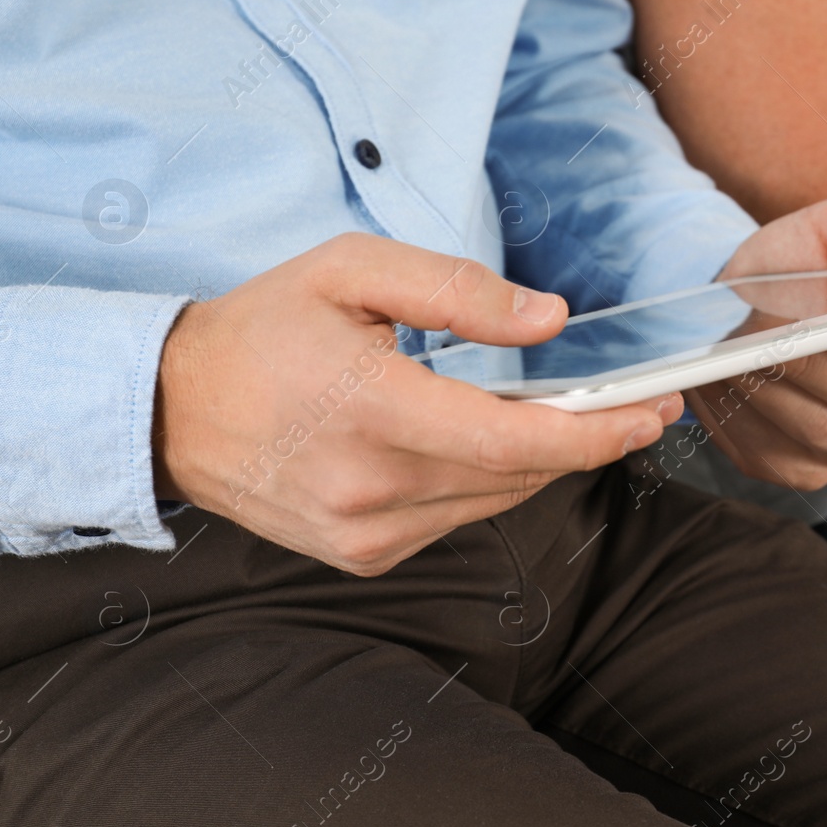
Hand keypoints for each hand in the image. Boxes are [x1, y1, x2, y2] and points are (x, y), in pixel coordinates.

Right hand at [153, 233, 678, 575]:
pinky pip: (457, 518)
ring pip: (495, 501)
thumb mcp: (352, 271)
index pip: (514, 442)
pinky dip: (485, 482)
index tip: (652, 414)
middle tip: (634, 404)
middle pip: (518, 474)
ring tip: (561, 416)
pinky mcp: (364, 556)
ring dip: (538, 461)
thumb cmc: (264, 329)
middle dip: (586, 440)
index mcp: (372, 412)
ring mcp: (367, 534)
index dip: (596, 433)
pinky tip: (476, 444)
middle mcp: (372, 490)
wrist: (175, 412)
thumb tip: (550, 319)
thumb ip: (457, 290)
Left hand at [687, 198, 826, 490]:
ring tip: (730, 353)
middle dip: (810, 358)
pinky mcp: (803, 468)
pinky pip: (775, 454)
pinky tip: (722, 387)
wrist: (726, 307)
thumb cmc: (786, 267)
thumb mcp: (824, 231)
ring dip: (768, 387)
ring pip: (820, 428)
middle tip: (761, 330)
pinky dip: (740, 419)